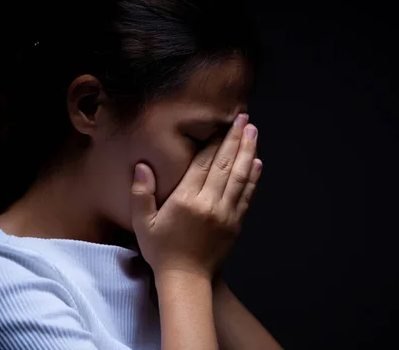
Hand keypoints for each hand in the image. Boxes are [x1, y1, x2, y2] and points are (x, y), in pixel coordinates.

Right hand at [130, 113, 262, 279]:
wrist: (187, 280)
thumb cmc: (161, 251)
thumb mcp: (143, 223)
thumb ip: (141, 193)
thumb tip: (142, 165)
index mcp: (186, 200)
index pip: (204, 163)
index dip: (215, 141)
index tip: (222, 123)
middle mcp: (209, 203)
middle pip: (226, 164)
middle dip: (236, 139)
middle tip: (244, 118)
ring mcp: (226, 214)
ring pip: (240, 177)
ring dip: (248, 152)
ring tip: (253, 132)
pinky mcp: (236, 224)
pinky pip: (247, 195)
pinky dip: (253, 178)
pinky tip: (257, 163)